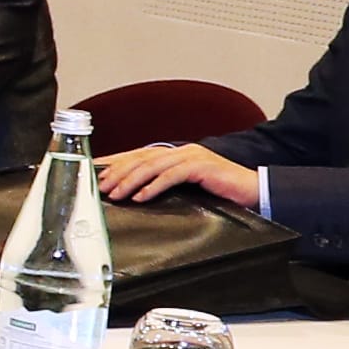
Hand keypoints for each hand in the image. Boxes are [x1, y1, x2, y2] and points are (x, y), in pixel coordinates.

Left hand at [97, 141, 260, 209]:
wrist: (255, 191)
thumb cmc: (221, 193)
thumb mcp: (186, 189)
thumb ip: (164, 186)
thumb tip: (135, 195)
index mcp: (174, 154)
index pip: (138, 155)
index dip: (115, 162)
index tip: (94, 171)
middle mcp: (181, 151)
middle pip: (141, 158)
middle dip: (117, 172)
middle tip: (99, 186)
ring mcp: (192, 156)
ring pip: (153, 165)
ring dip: (131, 180)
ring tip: (115, 194)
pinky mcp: (203, 166)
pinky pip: (173, 175)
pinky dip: (155, 186)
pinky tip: (141, 196)